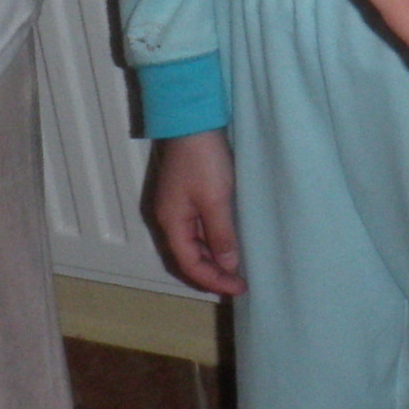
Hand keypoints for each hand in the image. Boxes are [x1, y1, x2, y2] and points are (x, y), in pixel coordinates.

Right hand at [145, 128, 244, 297]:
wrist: (192, 120)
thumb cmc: (203, 160)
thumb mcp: (216, 200)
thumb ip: (221, 235)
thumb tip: (227, 265)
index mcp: (171, 222)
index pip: (189, 264)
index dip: (213, 280)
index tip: (239, 288)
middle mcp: (168, 218)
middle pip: (187, 257)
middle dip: (211, 274)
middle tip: (238, 284)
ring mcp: (175, 207)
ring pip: (192, 244)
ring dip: (211, 259)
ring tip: (235, 269)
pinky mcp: (185, 196)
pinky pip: (196, 230)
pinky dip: (211, 242)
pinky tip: (226, 243)